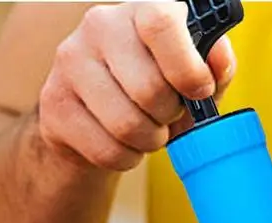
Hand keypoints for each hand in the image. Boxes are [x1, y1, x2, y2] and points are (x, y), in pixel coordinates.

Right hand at [38, 2, 234, 170]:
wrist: (95, 118)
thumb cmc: (152, 93)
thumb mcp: (191, 78)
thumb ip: (214, 67)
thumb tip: (218, 61)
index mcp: (139, 11)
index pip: (161, 23)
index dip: (187, 68)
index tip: (199, 91)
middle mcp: (99, 25)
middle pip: (149, 89)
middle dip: (168, 117)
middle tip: (166, 116)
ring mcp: (71, 62)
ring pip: (126, 125)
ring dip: (148, 141)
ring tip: (147, 132)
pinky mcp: (54, 102)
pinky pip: (106, 149)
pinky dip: (125, 158)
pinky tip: (123, 144)